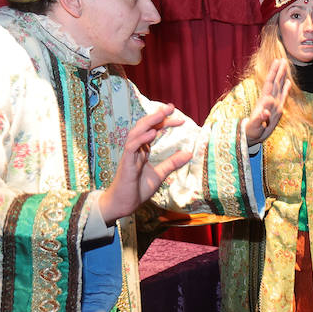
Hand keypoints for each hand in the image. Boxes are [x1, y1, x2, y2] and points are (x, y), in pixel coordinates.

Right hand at [99, 104, 192, 224]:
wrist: (124, 204)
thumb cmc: (137, 189)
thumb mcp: (159, 174)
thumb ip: (172, 163)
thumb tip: (189, 153)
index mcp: (141, 150)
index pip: (153, 130)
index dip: (165, 122)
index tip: (180, 118)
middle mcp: (135, 149)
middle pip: (144, 127)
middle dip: (157, 116)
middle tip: (171, 107)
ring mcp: (129, 155)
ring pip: (136, 133)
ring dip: (149, 122)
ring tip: (162, 114)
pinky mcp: (126, 164)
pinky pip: (131, 147)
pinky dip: (141, 139)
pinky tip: (152, 133)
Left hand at [245, 58, 293, 145]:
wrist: (251, 135)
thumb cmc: (252, 131)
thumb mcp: (255, 125)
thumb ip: (260, 118)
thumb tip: (265, 110)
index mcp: (264, 101)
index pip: (269, 84)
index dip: (273, 73)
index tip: (277, 63)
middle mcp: (269, 100)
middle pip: (274, 82)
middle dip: (278, 71)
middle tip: (282, 59)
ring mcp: (273, 104)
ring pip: (278, 87)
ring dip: (281, 76)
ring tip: (284, 66)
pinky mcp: (276, 109)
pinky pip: (282, 96)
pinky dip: (285, 89)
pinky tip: (287, 82)